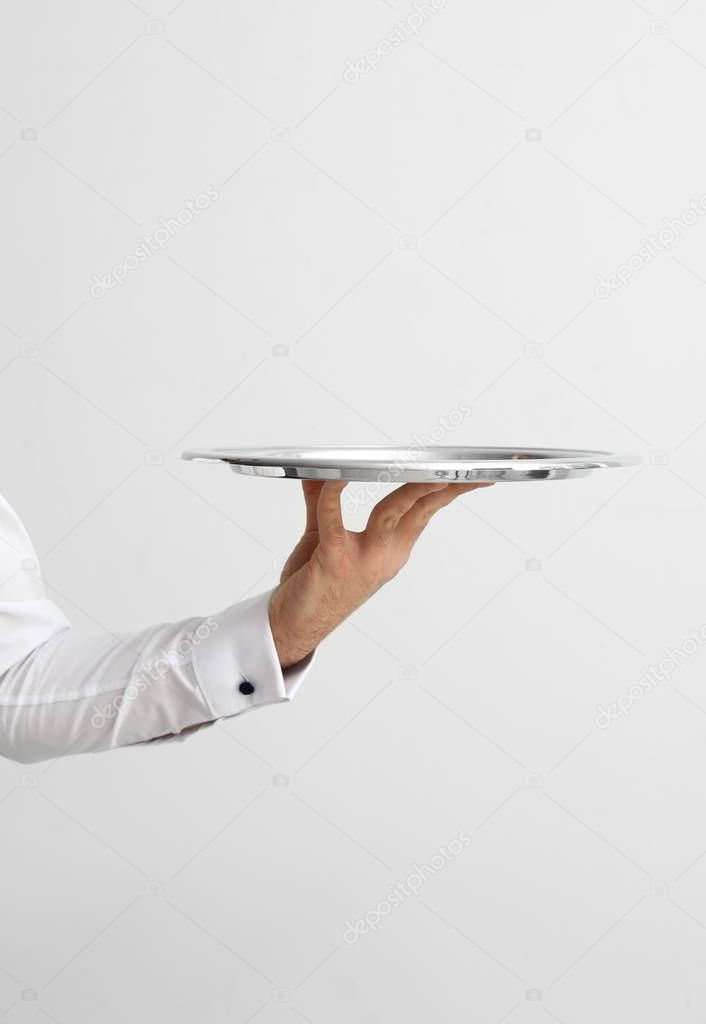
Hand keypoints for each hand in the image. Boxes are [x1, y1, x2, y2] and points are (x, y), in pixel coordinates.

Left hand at [268, 478, 492, 667]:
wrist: (294, 626)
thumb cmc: (314, 587)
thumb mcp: (324, 539)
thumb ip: (322, 502)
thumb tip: (320, 471)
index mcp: (390, 551)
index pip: (425, 513)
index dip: (448, 492)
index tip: (467, 476)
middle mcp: (383, 556)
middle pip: (419, 512)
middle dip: (443, 488)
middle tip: (461, 469)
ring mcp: (361, 559)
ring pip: (391, 514)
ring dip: (410, 492)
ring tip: (426, 473)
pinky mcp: (333, 561)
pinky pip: (334, 520)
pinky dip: (333, 495)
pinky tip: (338, 478)